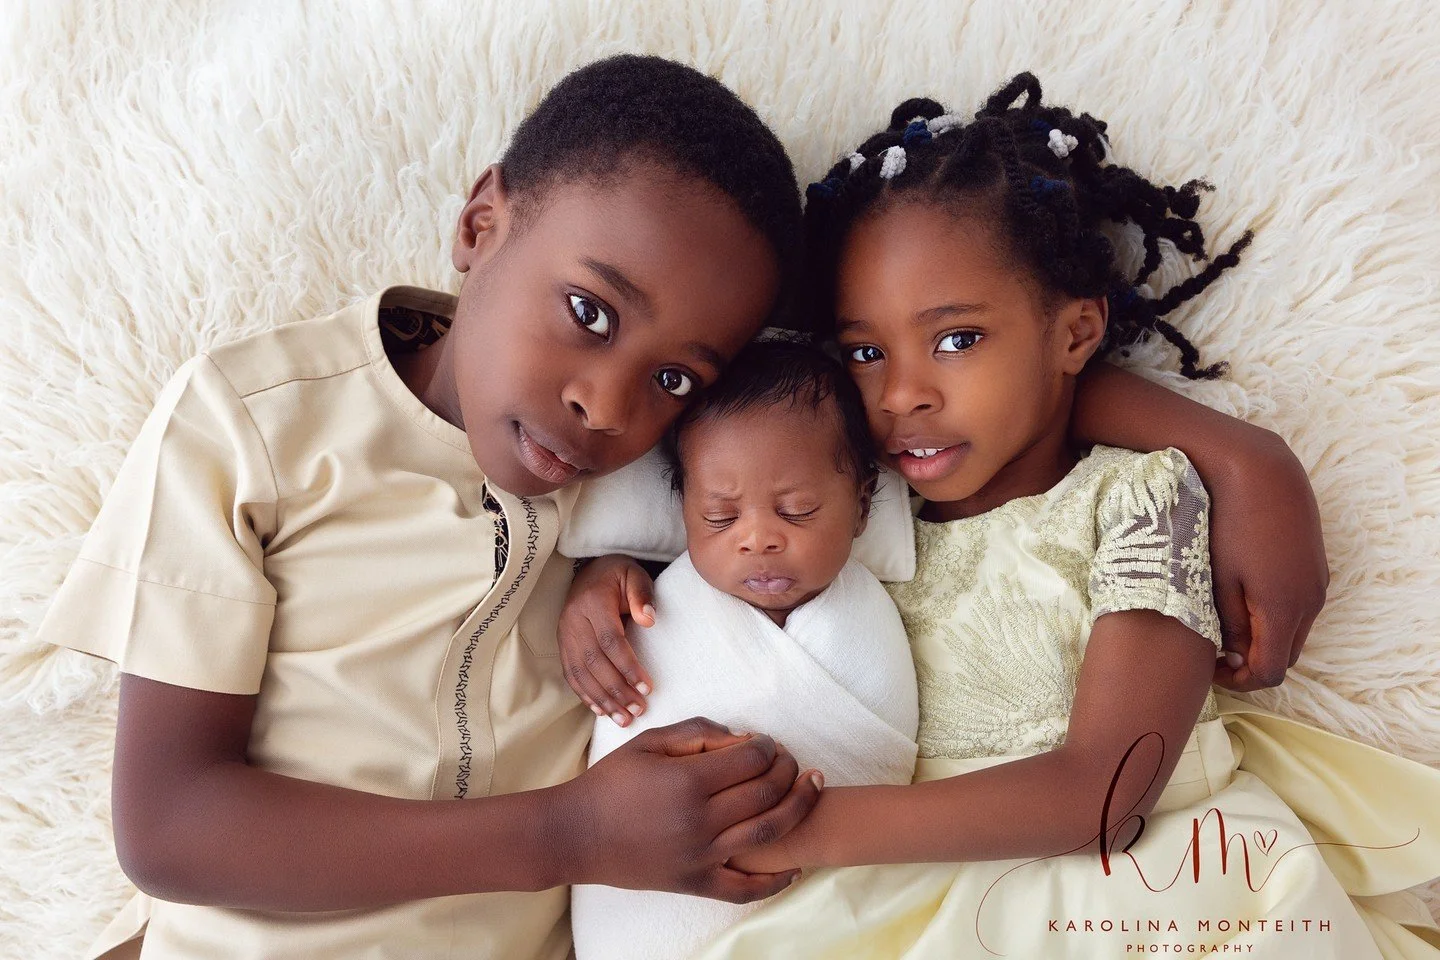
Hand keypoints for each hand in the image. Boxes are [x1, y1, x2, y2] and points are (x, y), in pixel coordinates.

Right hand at [559, 554, 656, 725]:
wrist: (592, 571)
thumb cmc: (619, 575)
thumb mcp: (635, 575)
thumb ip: (643, 595)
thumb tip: (649, 620)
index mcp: (593, 602)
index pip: (610, 641)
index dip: (628, 667)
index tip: (647, 688)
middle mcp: (573, 620)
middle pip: (594, 662)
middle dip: (617, 690)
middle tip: (639, 709)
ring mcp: (564, 634)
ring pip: (580, 673)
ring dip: (602, 699)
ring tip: (624, 718)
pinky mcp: (562, 645)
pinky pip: (571, 674)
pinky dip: (586, 695)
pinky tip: (601, 711)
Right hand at [561, 718, 823, 902]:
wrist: (576, 835)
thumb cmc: (610, 783)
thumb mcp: (647, 742)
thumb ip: (697, 732)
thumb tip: (741, 737)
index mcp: (687, 781)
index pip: (750, 759)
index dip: (768, 746)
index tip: (767, 743)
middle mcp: (700, 820)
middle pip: (767, 792)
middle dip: (788, 770)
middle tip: (791, 762)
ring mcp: (700, 856)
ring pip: (768, 832)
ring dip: (798, 807)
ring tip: (812, 790)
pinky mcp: (695, 883)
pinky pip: (745, 888)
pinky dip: (776, 881)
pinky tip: (796, 866)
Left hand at [1205, 428, 1328, 689]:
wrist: (1260, 472)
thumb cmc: (1228, 523)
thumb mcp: (1218, 579)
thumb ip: (1228, 624)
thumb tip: (1234, 655)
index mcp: (1283, 609)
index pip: (1270, 672)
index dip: (1239, 681)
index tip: (1210, 670)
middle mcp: (1310, 602)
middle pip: (1286, 656)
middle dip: (1253, 663)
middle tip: (1214, 653)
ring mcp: (1318, 584)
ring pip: (1295, 632)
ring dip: (1265, 639)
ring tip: (1226, 626)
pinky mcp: (1317, 568)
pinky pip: (1300, 609)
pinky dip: (1276, 618)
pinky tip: (1245, 601)